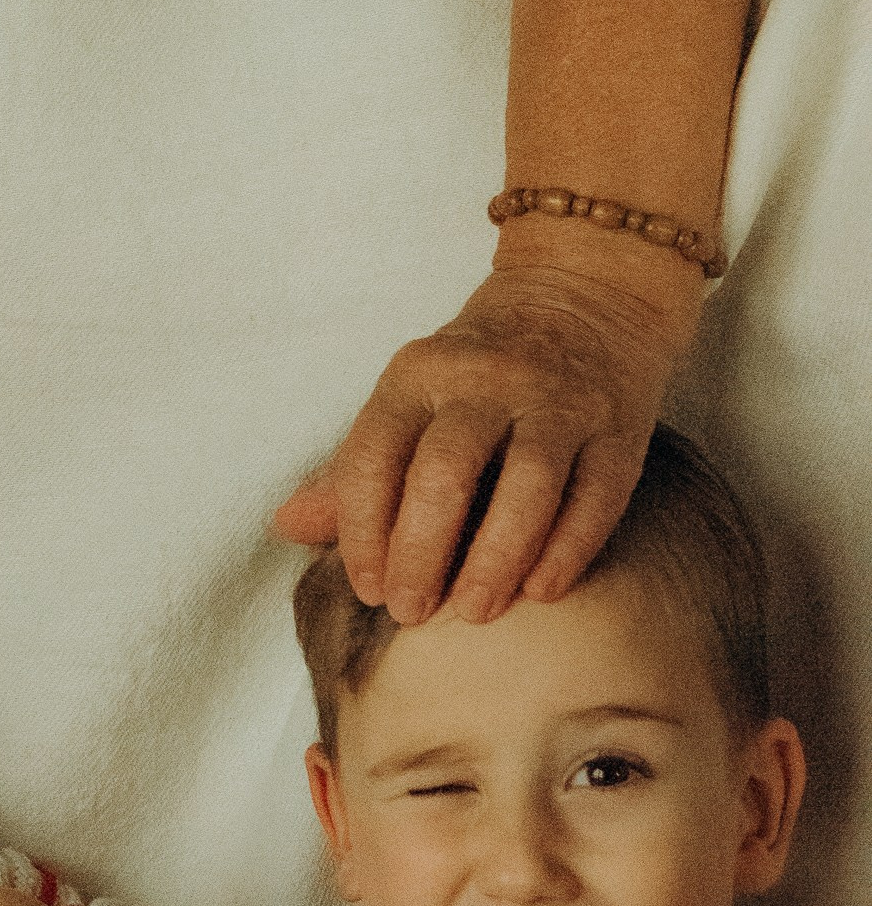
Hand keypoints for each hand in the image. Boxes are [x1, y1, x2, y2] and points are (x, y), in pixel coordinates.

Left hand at [275, 256, 697, 625]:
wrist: (585, 293)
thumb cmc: (476, 372)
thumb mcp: (407, 399)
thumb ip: (353, 469)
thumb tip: (285, 526)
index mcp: (418, 374)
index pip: (375, 456)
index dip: (364, 530)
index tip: (368, 588)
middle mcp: (486, 382)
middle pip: (445, 474)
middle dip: (422, 552)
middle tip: (413, 612)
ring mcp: (558, 402)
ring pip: (527, 487)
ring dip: (496, 560)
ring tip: (475, 611)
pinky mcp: (619, 428)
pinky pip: (595, 498)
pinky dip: (566, 550)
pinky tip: (541, 593)